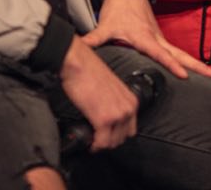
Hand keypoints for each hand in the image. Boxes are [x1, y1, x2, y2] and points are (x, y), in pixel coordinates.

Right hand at [59, 36, 138, 151]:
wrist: (80, 65)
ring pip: (112, 143)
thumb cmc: (91, 73)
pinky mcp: (103, 119)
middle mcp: (128, 107)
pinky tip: (89, 141)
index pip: (131, 129)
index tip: (106, 135)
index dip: (117, 135)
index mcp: (131, 100)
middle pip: (122, 138)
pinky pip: (101, 143)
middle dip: (109, 141)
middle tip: (97, 138)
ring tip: (92, 139)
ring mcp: (117, 114)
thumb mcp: (111, 90)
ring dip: (101, 144)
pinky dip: (94, 145)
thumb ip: (115, 103)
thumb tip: (109, 119)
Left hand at [83, 0, 210, 79]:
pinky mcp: (159, 38)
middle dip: (197, 66)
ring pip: (181, 53)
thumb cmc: (117, 9)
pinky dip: (187, 61)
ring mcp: (160, 38)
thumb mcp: (104, 27)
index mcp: (144, 37)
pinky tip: (196, 70)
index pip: (160, 54)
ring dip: (197, 64)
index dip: (171, 64)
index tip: (183, 74)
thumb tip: (78, 50)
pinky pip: (175, 52)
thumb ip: (92, 41)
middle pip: (180, 54)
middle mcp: (156, 38)